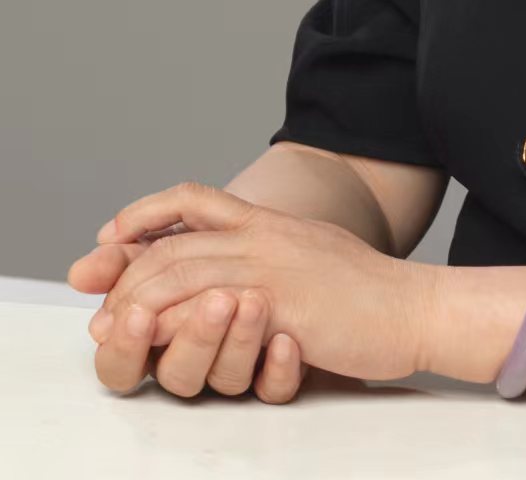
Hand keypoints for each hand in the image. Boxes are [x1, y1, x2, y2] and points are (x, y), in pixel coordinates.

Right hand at [68, 231, 309, 399]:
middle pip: (175, 375)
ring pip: (225, 381)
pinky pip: (275, 389)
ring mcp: (237, 366)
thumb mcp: (183, 235)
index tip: (136, 314)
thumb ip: (129, 254)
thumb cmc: (229, 247)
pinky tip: (285, 340)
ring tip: (256, 302)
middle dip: (192, 336)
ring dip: (239, 341)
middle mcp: (195, 357)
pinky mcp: (279, 373)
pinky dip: (278, 368)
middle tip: (216, 299)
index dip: (124, 346)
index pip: (121, 364)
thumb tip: (81, 271)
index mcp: (158, 333)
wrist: (305, 253)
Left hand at [81, 183, 426, 382]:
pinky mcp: (281, 307)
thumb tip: (221, 277)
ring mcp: (271, 270)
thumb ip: (261, 257)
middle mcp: (263, 237)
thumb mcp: (305, 257)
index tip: (109, 236)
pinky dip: (174, 331)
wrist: (412, 307)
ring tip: (113, 327)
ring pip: (181, 276)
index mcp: (268, 221)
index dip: (144, 213)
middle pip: (172, 244)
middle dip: (123, 270)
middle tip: (93, 297)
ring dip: (137, 304)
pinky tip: (157, 345)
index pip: (192, 199)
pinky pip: (211, 316)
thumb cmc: (362, 293)